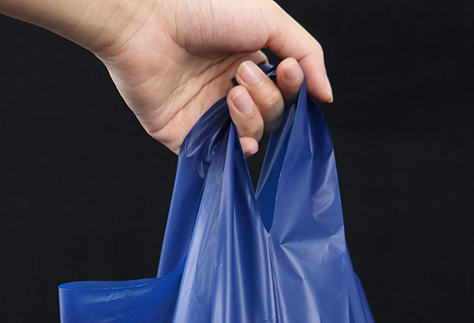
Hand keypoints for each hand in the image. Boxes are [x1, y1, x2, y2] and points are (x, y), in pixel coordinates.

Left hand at [93, 0, 331, 153]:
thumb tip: (326, 95)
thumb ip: (307, 54)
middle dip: (268, 99)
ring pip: (253, 138)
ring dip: (252, 118)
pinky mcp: (188, 136)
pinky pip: (224, 157)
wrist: (147, 18)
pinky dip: (239, 150)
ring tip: (232, 93)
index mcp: (248, 60)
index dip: (294, 88)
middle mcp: (229, 90)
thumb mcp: (269, 19)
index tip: (288, 70)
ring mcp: (208, 115)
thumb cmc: (202, 6)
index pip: (286, 91)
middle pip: (273, 117)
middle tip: (243, 74)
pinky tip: (240, 137)